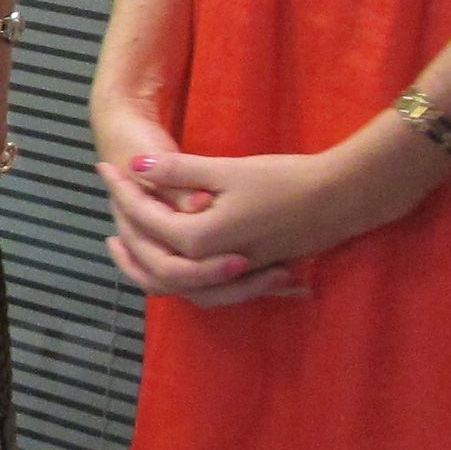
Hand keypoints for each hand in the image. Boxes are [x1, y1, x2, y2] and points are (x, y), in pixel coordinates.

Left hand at [106, 142, 418, 305]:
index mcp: (201, 240)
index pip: (146, 221)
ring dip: (144, 265)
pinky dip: (175, 274)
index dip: (122, 190)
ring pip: (174, 283)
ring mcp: (232, 274)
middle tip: (110, 203)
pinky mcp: (248, 273)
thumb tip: (133, 165)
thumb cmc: (287, 180)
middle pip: (150, 263)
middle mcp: (212, 265)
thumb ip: (178, 171)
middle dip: (125, 233)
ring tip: (121, 242)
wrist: (343, 197)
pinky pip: (199, 284)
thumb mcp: (228, 170)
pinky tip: (166, 254)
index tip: (107, 165)